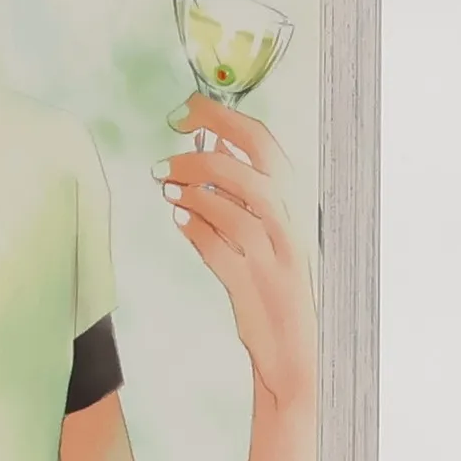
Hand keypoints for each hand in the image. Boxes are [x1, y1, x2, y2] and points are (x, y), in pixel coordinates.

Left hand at [157, 95, 316, 410]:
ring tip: (164, 184)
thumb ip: (245, 189)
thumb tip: (213, 143)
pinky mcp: (256, 290)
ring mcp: (275, 259)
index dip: (221, 119)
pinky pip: (222, 253)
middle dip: (202, 153)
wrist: (296, 350)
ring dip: (193, 191)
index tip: (186, 110)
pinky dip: (197, 231)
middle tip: (165, 153)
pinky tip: (178, 218)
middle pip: (251, 170)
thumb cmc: (278, 283)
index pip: (262, 143)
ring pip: (236, 210)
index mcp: (294, 202)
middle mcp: (290, 226)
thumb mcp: (269, 227)